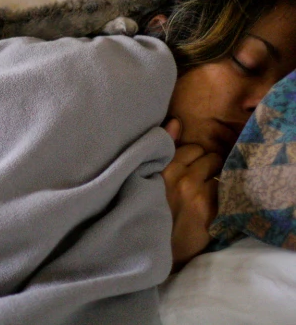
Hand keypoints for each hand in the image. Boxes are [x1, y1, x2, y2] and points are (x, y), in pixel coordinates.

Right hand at [161, 118, 222, 269]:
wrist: (151, 249)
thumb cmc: (147, 210)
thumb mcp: (146, 177)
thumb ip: (162, 149)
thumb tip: (175, 121)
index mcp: (161, 170)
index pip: (190, 148)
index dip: (190, 157)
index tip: (186, 167)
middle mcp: (181, 179)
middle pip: (208, 157)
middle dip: (205, 165)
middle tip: (197, 179)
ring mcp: (198, 195)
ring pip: (219, 172)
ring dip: (214, 178)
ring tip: (204, 190)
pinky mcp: (211, 211)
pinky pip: (224, 190)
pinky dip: (220, 194)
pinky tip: (210, 203)